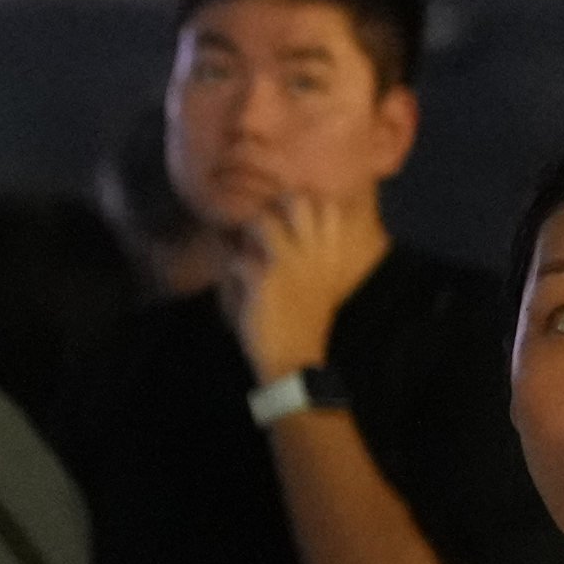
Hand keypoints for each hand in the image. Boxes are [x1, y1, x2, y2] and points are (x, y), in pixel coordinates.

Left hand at [223, 192, 390, 382]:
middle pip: (296, 201)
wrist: (296, 361)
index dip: (306, 202)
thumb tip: (290, 229)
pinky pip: (237, 257)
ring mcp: (289, 263)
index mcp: (332, 254)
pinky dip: (231, 268)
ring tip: (246, 250)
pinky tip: (236, 280)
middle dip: (274, 206)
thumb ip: (314, 256)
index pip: (329, 205)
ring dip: (246, 233)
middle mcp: (314, 252)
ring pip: (261, 220)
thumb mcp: (323, 285)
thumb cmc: (306, 324)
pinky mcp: (263, 279)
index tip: (289, 215)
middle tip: (261, 225)